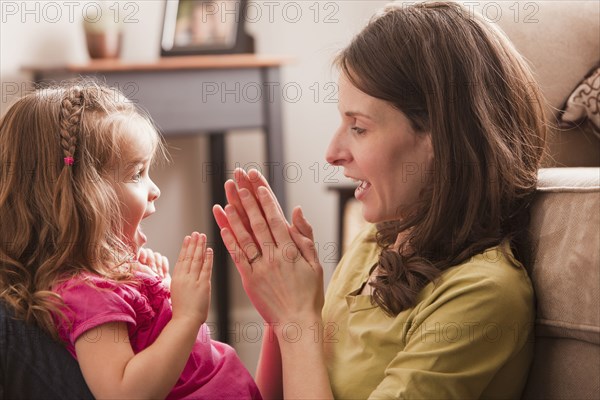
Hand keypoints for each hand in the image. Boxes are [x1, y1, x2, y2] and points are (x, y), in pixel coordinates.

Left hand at [136, 248, 170, 287]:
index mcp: (137, 265)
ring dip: (158, 264)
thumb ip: (140, 266)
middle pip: (149, 252)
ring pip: (156, 255)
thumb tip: (136, 257)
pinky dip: (165, 265)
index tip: (143, 260)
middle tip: (153, 270)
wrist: (162, 296)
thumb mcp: (143, 276)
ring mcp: (154, 264)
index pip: (139, 251)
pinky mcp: (162, 266)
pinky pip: (164, 258)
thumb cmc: (150, 289)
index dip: (142, 253)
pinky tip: (164, 274)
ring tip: (159, 275)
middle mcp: (145, 263)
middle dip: (151, 261)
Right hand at [170, 232, 212, 324]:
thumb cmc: (182, 311)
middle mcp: (184, 277)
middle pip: (189, 256)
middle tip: (196, 233)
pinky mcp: (203, 285)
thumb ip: (181, 282)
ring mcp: (193, 281)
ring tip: (203, 236)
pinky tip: (209, 250)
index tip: (187, 238)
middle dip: (193, 243)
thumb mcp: (177, 293)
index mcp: (176, 279)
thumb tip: (185, 274)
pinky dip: (208, 258)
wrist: (185, 321)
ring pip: (197, 259)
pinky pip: (206, 268)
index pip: (181, 259)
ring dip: (200, 246)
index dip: (185, 247)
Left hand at [213, 174, 323, 326]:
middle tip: (238, 183)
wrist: (297, 322)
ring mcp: (260, 268)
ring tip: (226, 199)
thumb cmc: (309, 293)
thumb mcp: (315, 263)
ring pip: (244, 237)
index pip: (275, 219)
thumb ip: (305, 235)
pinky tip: (222, 227)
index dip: (265, 201)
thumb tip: (296, 210)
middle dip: (247, 201)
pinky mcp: (249, 280)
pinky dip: (229, 241)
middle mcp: (273, 256)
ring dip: (234, 217)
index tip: (258, 185)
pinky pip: (237, 257)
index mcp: (290, 250)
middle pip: (257, 223)